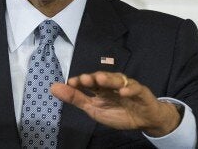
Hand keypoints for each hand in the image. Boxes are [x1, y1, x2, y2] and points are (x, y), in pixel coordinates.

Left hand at [51, 71, 180, 136]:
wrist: (144, 120)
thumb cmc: (118, 113)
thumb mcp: (94, 109)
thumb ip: (75, 99)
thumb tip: (53, 87)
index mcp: (100, 89)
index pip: (89, 82)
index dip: (80, 81)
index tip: (71, 83)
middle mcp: (112, 84)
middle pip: (102, 78)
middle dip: (93, 78)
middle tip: (84, 79)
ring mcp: (126, 86)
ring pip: (117, 79)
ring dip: (109, 79)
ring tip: (100, 79)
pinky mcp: (141, 92)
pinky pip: (135, 88)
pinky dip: (129, 89)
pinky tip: (122, 91)